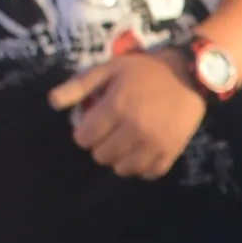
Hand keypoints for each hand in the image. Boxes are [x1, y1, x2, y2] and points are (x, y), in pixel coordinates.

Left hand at [50, 40, 211, 180]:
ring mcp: (154, 143)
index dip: (84, 132)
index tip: (92, 124)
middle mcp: (134, 128)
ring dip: (118, 158)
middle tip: (109, 132)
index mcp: (116, 106)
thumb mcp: (109, 68)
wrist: (189, 75)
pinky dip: (140, 168)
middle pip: (101, 156)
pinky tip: (140, 154)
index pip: (84, 138)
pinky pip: (148, 173)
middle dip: (100, 145)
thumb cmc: (144, 70)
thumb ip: (79, 86)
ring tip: (124, 144)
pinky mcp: (171, 151)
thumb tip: (52, 102)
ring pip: (122, 168)